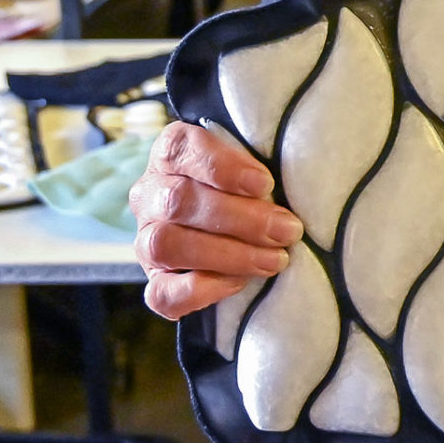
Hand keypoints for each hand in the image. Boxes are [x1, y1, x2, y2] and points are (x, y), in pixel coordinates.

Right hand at [129, 121, 303, 319]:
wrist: (234, 230)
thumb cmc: (251, 188)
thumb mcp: (254, 165)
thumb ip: (261, 166)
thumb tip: (298, 181)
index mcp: (171, 154)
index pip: (181, 149)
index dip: (222, 168)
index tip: (265, 183)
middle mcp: (150, 194)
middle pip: (179, 201)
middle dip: (241, 218)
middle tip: (287, 230)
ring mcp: (145, 240)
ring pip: (166, 246)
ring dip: (227, 255)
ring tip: (274, 260)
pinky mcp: (154, 282)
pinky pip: (161, 293)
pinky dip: (201, 290)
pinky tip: (238, 283)